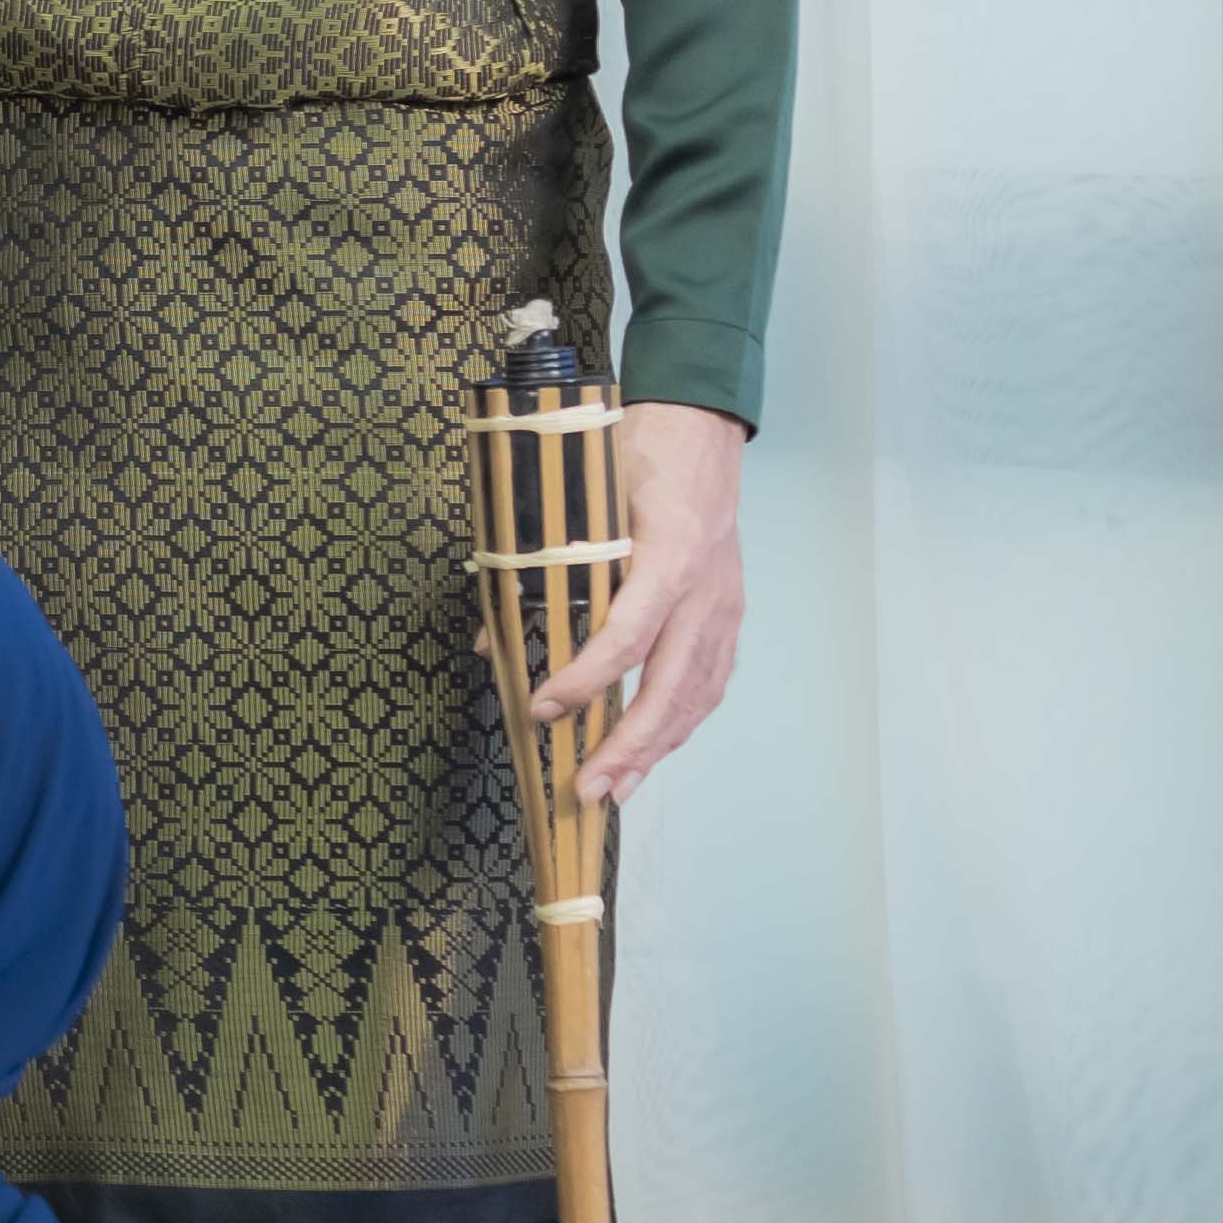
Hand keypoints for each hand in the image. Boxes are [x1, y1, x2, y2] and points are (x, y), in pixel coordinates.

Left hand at [531, 397, 747, 799]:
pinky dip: (679, 723)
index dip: (586, 679)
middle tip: (585, 788)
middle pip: (671, 686)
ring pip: (695, 696)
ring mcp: (723, 607)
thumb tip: (493, 641)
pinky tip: (653, 752)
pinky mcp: (729, 616)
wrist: (701, 434)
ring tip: (615, 789)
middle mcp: (705, 591)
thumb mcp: (580, 502)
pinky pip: (709, 683)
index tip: (544, 709)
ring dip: (654, 750)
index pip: (628, 634)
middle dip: (627, 746)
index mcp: (670, 556)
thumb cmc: (637, 460)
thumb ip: (539, 569)